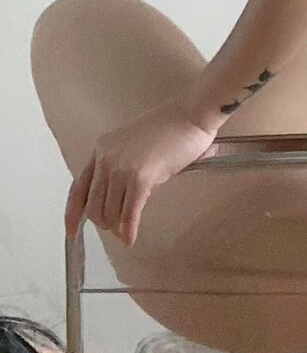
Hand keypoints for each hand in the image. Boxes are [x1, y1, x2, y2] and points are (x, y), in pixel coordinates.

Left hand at [65, 98, 218, 248]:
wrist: (191, 114)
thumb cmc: (169, 128)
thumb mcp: (133, 144)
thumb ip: (118, 165)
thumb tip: (114, 199)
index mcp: (102, 148)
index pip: (78, 187)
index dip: (72, 213)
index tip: (70, 231)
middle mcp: (106, 158)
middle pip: (93, 206)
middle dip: (105, 222)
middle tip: (118, 227)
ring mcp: (122, 168)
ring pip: (110, 213)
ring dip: (118, 227)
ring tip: (128, 229)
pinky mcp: (140, 178)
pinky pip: (128, 215)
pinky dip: (129, 230)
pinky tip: (131, 238)